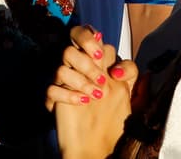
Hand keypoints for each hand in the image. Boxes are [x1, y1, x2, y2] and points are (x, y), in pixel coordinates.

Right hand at [46, 25, 136, 158]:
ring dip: (81, 79)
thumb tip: (118, 62)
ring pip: (62, 63)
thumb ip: (128, 72)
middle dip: (87, 54)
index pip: (88, 34)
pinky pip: (52, 88)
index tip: (102, 57)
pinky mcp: (53, 98)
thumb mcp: (127, 92)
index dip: (91, 39)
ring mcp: (65, 81)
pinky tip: (82, 103)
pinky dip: (68, 95)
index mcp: (95, 61)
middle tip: (101, 75)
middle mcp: (78, 66)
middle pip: (72, 40)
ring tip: (95, 95)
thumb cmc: (113, 118)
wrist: (97, 146)